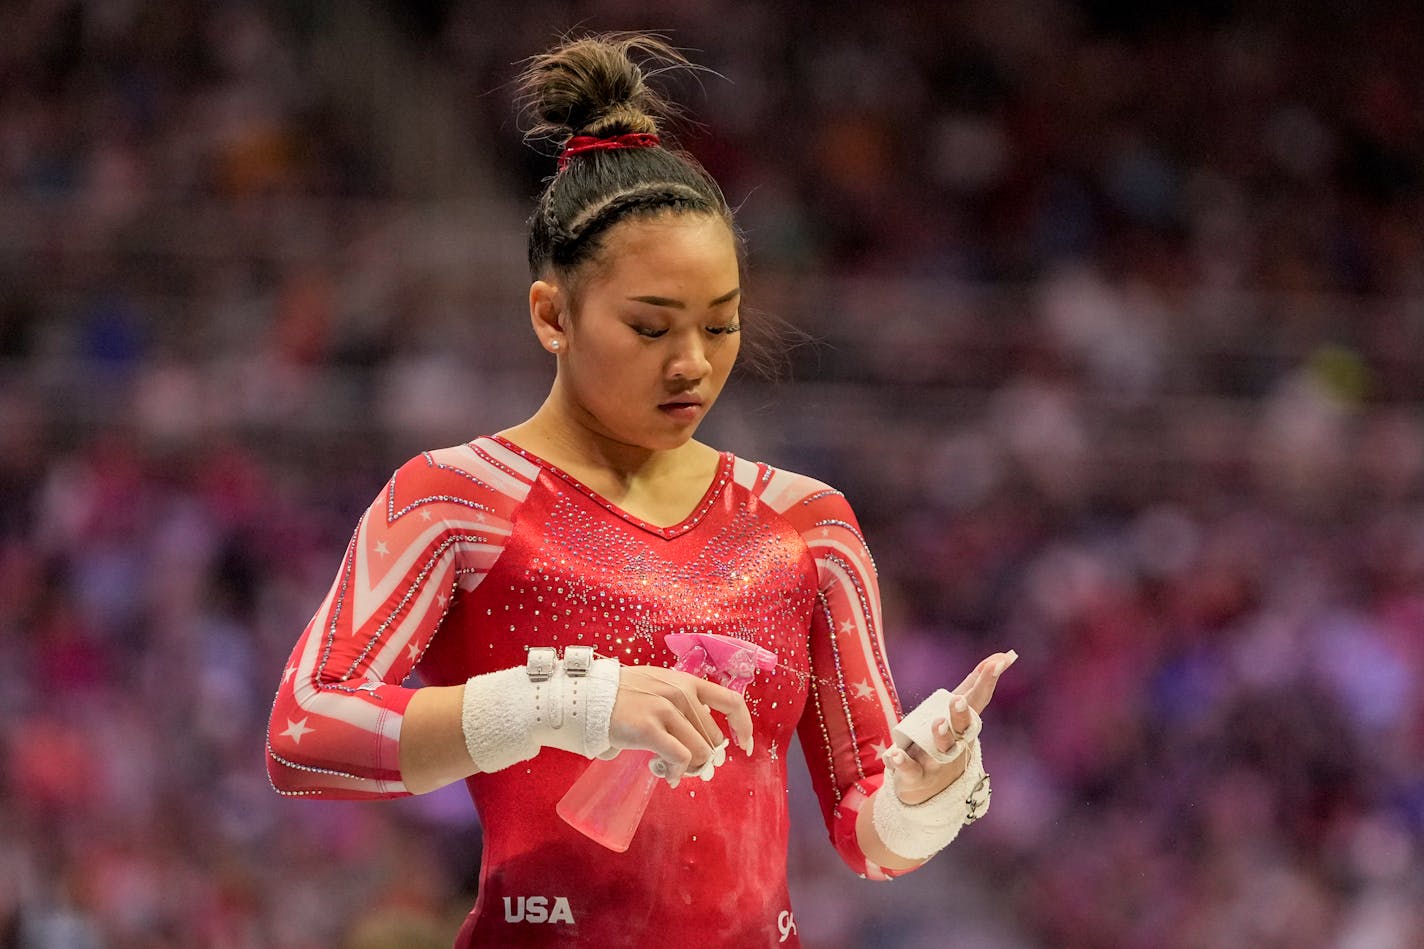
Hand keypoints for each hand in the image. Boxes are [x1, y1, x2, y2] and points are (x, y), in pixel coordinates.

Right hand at [610, 665, 753, 785]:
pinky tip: (667, 775)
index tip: (744, 745)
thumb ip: (679, 702)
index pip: (730, 700)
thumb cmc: (617, 697)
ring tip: (671, 770)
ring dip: (690, 768)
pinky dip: (678, 772)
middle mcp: (680, 692)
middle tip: (683, 766)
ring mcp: (665, 709)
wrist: (583, 698)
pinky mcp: (650, 728)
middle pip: (712, 738)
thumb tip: (699, 735)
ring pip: (700, 751)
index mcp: (685, 682)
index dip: (743, 726)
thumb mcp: (655, 686)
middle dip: (703, 758)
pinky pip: (681, 758)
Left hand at [886, 650, 1014, 804]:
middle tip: (958, 700)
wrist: (927, 791)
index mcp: (964, 725)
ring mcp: (937, 762)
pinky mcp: (916, 776)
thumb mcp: (958, 714)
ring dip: (941, 735)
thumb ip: (975, 686)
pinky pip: (909, 769)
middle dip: (961, 714)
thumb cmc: (944, 743)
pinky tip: (893, 754)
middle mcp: (956, 744)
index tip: (998, 661)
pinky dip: (901, 762)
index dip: (987, 681)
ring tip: (937, 723)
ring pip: (942, 749)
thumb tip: (1002, 655)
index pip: (978, 700)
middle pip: (963, 728)